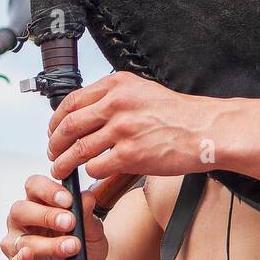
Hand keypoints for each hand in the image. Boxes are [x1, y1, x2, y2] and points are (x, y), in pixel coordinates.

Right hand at [4, 176, 108, 259]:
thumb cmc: (83, 249)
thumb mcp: (93, 233)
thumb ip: (89, 216)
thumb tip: (87, 198)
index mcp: (40, 203)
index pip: (35, 185)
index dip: (49, 189)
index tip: (69, 199)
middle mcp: (23, 221)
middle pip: (21, 208)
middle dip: (47, 214)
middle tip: (69, 222)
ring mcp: (17, 244)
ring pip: (22, 238)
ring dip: (48, 242)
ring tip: (72, 246)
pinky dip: (23, 258)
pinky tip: (30, 255)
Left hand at [45, 73, 226, 180]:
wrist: (206, 130)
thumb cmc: (180, 114)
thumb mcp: (144, 91)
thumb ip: (116, 97)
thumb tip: (89, 112)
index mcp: (117, 85)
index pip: (71, 101)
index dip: (56, 119)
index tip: (54, 130)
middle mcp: (116, 104)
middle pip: (68, 125)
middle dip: (55, 143)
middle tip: (53, 152)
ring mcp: (122, 130)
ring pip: (77, 149)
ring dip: (64, 162)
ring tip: (61, 169)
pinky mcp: (130, 155)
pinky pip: (95, 166)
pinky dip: (90, 172)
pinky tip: (91, 174)